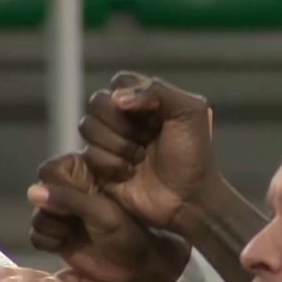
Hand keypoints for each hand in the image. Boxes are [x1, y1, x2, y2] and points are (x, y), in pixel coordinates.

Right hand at [28, 152, 189, 281]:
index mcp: (82, 175)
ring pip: (37, 216)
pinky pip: (36, 235)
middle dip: (52, 211)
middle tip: (72, 222)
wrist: (134, 266)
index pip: (50, 171)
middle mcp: (67, 192)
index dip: (54, 187)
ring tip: (71, 234)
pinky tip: (63, 245)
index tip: (70, 203)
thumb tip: (33, 192)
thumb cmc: (127, 232)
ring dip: (51, 228)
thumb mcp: (101, 212)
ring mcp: (60, 215)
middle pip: (38, 194)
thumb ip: (69, 200)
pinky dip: (47, 241)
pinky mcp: (55, 236)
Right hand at [79, 71, 222, 232]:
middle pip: (97, 102)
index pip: (119, 82)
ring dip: (117, 145)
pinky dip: (112, 165)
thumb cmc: (194, 155)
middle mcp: (123, 119)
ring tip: (140, 158)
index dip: (132, 98)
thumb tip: (118, 98)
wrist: (189, 199)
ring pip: (87, 126)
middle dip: (122, 124)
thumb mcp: (190, 112)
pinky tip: (130, 174)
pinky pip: (88, 155)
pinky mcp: (99, 167)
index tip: (154, 116)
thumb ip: (158, 91)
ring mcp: (110, 142)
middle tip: (146, 140)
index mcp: (144, 101)